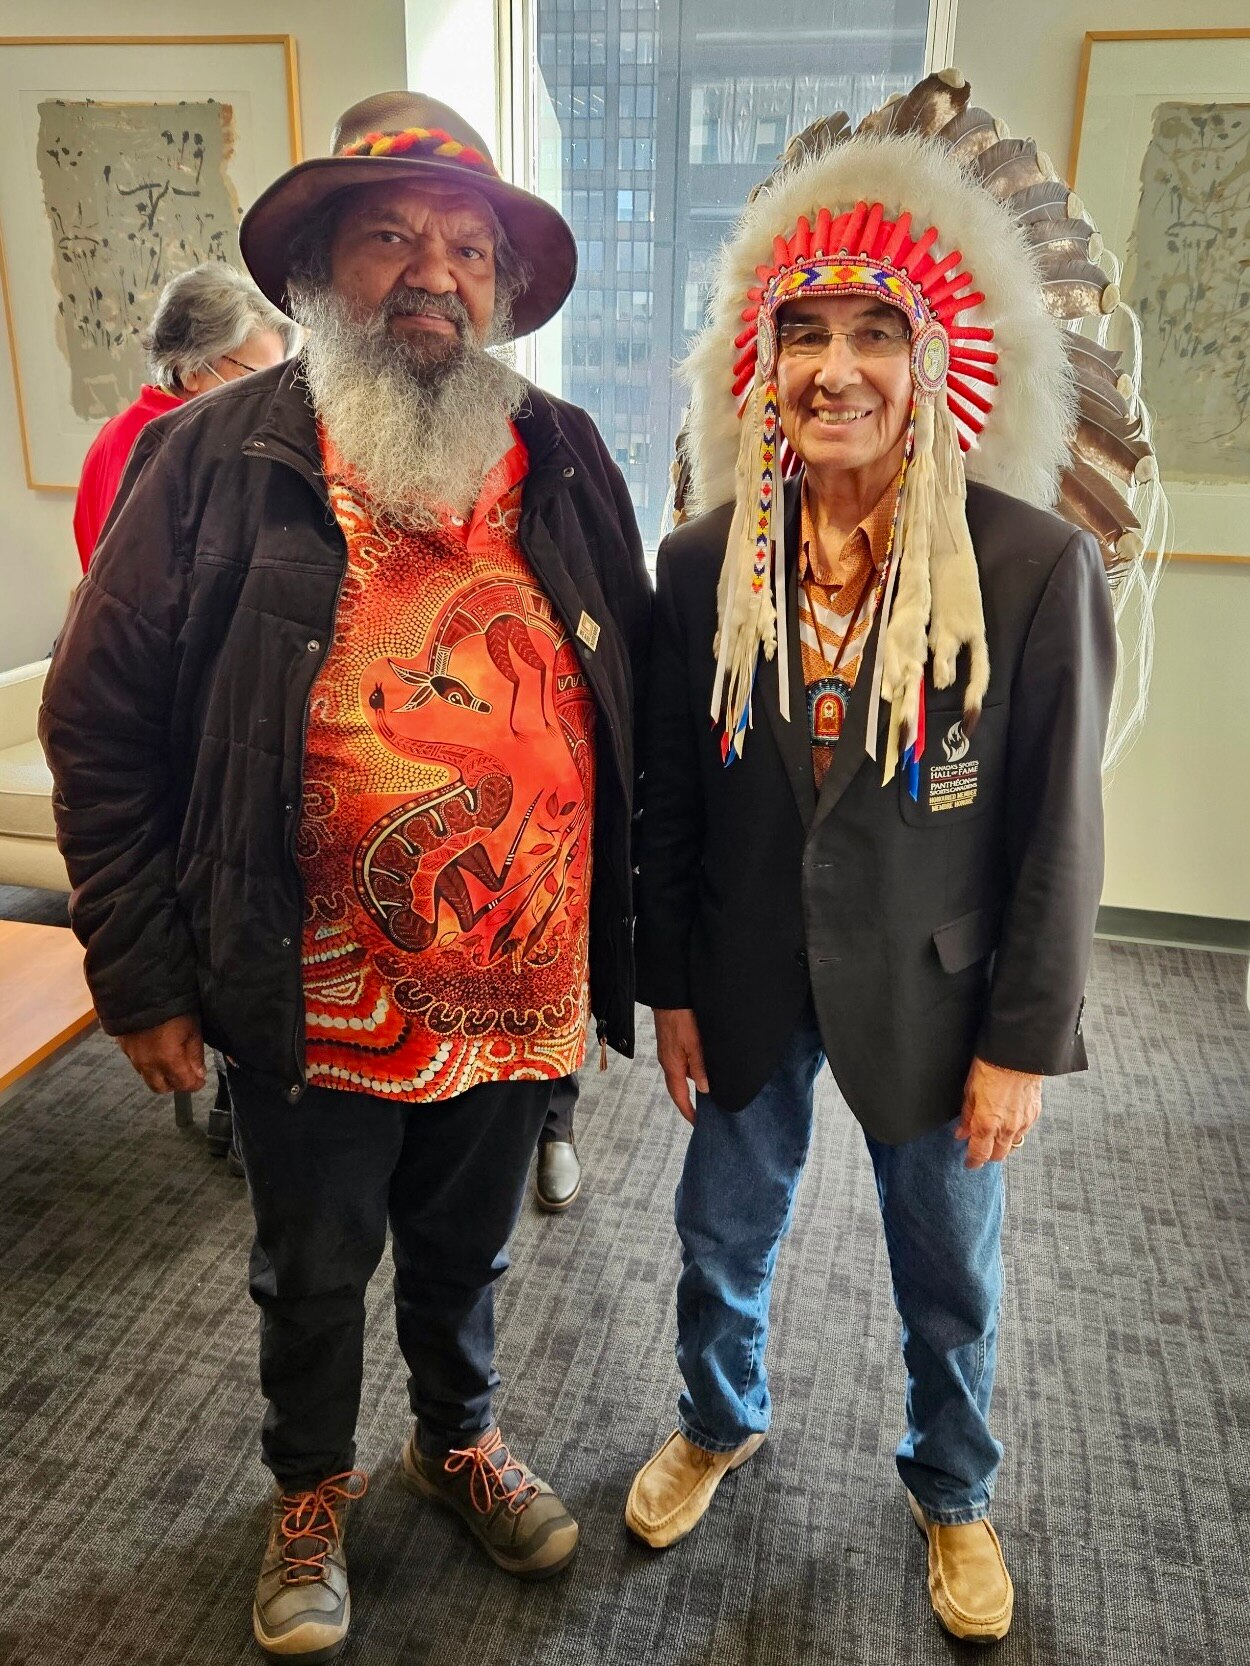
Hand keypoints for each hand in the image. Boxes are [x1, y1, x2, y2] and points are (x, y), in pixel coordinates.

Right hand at [117, 1014, 205, 1095]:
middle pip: (161, 1088)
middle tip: (185, 1071)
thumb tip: (198, 1073)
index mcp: (167, 1060)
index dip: (195, 1084)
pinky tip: (156, 1050)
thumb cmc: (172, 1007)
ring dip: (160, 1074)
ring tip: (171, 1060)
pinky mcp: (124, 1048)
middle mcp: (148, 1064)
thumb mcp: (192, 1028)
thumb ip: (195, 1054)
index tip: (201, 1078)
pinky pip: (137, 1064)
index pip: (183, 1085)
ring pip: (147, 1077)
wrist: (139, 989)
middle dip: (175, 1083)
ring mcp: (133, 1057)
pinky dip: (149, 1063)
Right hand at [653, 1007, 707, 1124]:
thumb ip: (700, 1067)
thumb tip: (704, 1089)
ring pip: (683, 1073)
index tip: (697, 1123)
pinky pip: (682, 1062)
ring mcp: (669, 1052)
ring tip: (710, 1088)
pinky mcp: (672, 1042)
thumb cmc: (680, 1017)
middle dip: (690, 1100)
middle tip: (706, 1110)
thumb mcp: (695, 1044)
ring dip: (693, 1082)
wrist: (670, 995)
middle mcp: (668, 1061)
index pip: (680, 1096)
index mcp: (672, 1065)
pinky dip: (692, 1069)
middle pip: (679, 1087)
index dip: (688, 1111)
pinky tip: (704, 1066)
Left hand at [956, 1057, 1041, 1167]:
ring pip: (1012, 1145)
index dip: (973, 1161)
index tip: (969, 1163)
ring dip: (1002, 1146)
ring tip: (994, 1138)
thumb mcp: (970, 1091)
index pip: (980, 1154)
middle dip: (988, 1156)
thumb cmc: (992, 1067)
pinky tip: (1008, 1124)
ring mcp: (1023, 1123)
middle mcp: (1006, 1128)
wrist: (1018, 1055)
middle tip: (980, 1151)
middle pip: (998, 1155)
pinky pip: (1023, 1132)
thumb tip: (962, 1132)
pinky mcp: (1034, 1115)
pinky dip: (1014, 1133)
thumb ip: (967, 1115)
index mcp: (987, 1123)